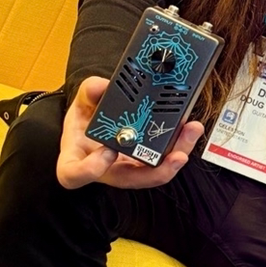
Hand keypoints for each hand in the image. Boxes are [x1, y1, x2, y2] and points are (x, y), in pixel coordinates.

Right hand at [55, 76, 203, 189]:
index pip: (74, 175)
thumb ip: (90, 91)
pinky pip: (164, 158)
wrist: (96, 124)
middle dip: (157, 170)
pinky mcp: (145, 161)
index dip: (90, 169)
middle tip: (176, 155)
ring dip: (176, 154)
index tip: (107, 153)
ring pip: (153, 172)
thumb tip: (101, 86)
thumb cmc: (84, 120)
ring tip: (191, 131)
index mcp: (77, 158)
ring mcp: (127, 167)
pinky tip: (189, 128)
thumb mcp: (82, 102)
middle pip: (130, 180)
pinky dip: (178, 144)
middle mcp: (105, 169)